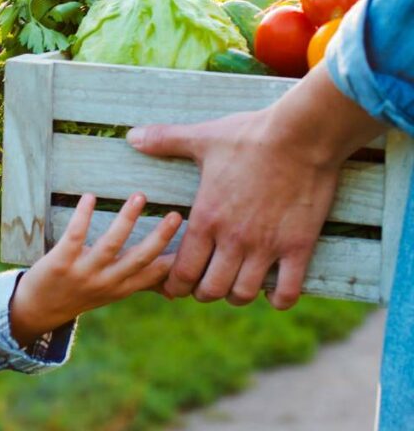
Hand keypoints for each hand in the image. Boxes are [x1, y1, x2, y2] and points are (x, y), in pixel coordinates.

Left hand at [8, 192, 181, 345]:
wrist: (36, 310)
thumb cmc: (77, 294)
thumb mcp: (111, 292)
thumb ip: (138, 282)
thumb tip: (172, 283)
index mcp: (121, 288)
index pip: (155, 274)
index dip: (177, 259)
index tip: (197, 241)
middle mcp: (106, 283)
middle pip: (139, 259)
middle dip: (160, 237)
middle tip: (176, 214)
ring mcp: (83, 273)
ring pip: (111, 245)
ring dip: (126, 220)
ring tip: (139, 197)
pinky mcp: (60, 263)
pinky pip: (75, 235)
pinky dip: (84, 215)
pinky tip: (90, 196)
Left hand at [127, 63, 386, 309]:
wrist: (300, 134)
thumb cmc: (248, 135)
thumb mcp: (201, 137)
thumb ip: (165, 141)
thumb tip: (132, 136)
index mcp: (205, 217)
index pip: (182, 270)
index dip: (175, 284)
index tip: (176, 283)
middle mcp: (232, 238)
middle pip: (211, 290)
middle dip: (204, 292)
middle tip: (205, 285)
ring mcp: (266, 245)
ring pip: (244, 293)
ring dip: (237, 295)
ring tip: (236, 286)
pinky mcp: (298, 246)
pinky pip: (287, 290)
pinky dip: (278, 298)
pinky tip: (272, 290)